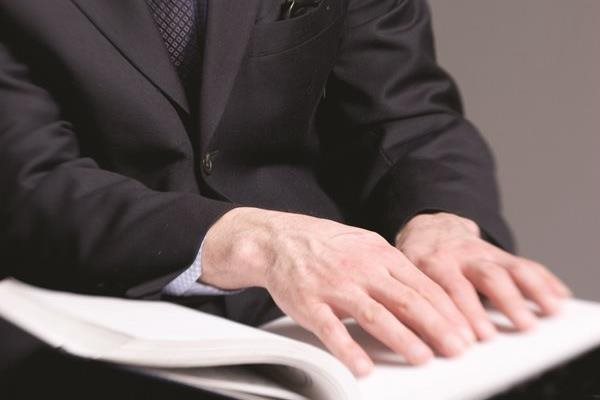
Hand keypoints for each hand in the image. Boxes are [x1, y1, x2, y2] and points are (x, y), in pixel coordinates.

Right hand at [201, 207, 476, 375]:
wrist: (279, 239)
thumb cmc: (326, 245)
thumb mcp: (366, 245)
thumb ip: (394, 267)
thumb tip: (427, 292)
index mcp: (379, 254)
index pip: (423, 285)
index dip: (449, 310)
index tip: (466, 331)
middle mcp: (361, 268)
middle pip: (406, 300)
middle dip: (437, 327)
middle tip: (458, 349)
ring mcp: (335, 285)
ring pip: (374, 314)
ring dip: (401, 338)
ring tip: (423, 357)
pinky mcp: (309, 303)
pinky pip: (331, 329)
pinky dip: (348, 349)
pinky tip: (363, 367)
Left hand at [395, 212, 571, 339]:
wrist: (430, 229)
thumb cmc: (416, 262)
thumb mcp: (405, 277)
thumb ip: (413, 303)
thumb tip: (418, 340)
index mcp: (429, 262)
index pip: (443, 290)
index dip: (456, 315)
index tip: (466, 341)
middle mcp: (458, 256)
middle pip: (482, 277)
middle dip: (499, 304)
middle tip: (508, 331)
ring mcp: (481, 253)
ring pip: (508, 269)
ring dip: (529, 291)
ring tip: (548, 312)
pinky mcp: (499, 254)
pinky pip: (525, 265)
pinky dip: (544, 281)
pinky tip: (558, 297)